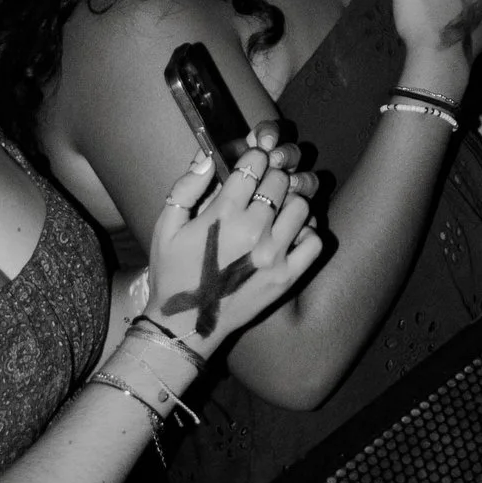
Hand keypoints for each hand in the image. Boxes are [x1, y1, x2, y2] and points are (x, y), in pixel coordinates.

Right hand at [141, 138, 319, 352]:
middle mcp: (253, 232)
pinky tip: (287, 235)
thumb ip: (186, 186)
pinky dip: (306, 232)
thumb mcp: (166, 227)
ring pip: (301, 204)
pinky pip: (314, 240)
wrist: (184, 327)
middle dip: (270, 177)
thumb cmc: (172, 273)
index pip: (254, 163)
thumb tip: (209, 156)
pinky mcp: (287, 277)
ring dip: (289, 202)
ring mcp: (273, 256)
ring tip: (274, 211)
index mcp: (223, 216)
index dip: (253, 157)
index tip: (250, 164)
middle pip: (280, 180)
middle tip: (260, 188)